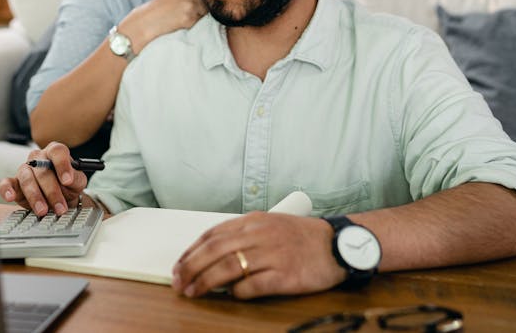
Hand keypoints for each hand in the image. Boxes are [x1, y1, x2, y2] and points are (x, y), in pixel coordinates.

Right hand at [0, 142, 87, 216]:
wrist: (59, 198)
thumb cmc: (68, 186)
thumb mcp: (77, 182)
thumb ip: (75, 178)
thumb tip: (68, 179)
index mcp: (54, 152)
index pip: (57, 151)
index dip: (62, 165)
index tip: (68, 181)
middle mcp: (38, 158)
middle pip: (42, 170)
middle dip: (52, 191)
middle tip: (60, 207)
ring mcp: (24, 169)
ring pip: (27, 179)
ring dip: (35, 196)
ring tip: (43, 211)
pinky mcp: (14, 183)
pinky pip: (7, 183)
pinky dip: (7, 190)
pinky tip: (10, 197)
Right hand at [119, 0, 204, 52]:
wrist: (146, 21)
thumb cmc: (161, 10)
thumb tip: (214, 0)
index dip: (208, 0)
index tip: (196, 5)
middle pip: (211, 4)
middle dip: (204, 10)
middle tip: (186, 13)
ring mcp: (192, 4)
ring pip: (207, 14)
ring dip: (198, 18)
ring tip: (181, 17)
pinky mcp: (189, 18)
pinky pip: (200, 23)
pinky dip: (192, 25)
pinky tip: (179, 23)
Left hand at [171, 212, 344, 298]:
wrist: (337, 244)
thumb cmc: (301, 237)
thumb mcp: (268, 225)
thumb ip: (241, 236)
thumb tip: (212, 255)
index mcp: (253, 221)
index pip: (212, 234)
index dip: (191, 251)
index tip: (179, 265)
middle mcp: (259, 235)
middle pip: (214, 250)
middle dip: (191, 267)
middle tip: (178, 282)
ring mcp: (272, 254)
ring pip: (228, 267)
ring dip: (206, 282)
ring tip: (194, 291)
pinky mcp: (285, 275)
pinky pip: (253, 285)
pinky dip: (237, 291)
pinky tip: (230, 295)